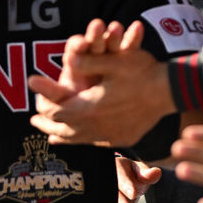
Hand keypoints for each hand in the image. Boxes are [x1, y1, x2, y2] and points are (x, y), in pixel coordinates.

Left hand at [29, 20, 174, 146]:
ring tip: (50, 134)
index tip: (34, 105)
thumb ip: (86, 62)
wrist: (168, 92)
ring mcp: (110, 136)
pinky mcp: (121, 139)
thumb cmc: (141, 72)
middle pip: (63, 131)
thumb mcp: (112, 61)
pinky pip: (95, 142)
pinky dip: (83, 140)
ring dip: (62, 136)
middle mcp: (96, 126)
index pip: (56, 112)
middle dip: (47, 125)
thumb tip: (66, 60)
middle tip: (34, 121)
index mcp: (89, 108)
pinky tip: (81, 137)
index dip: (43, 107)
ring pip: (78, 140)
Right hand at [114, 155, 160, 202]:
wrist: (126, 178)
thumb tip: (157, 172)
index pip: (122, 177)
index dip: (127, 186)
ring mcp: (109, 197)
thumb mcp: (141, 170)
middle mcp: (110, 183)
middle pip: (116, 195)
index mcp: (117, 169)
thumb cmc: (134, 173)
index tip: (134, 194)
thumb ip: (147, 173)